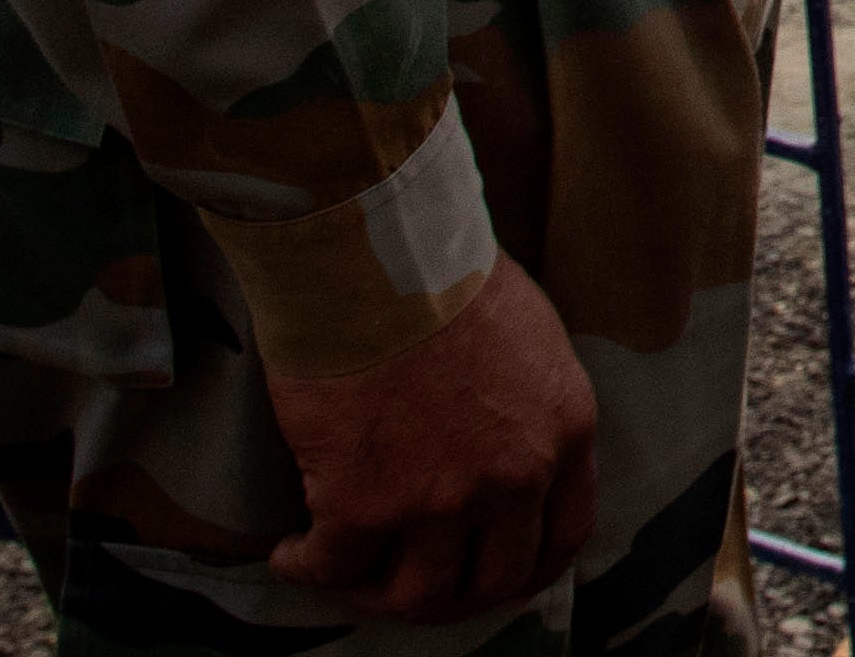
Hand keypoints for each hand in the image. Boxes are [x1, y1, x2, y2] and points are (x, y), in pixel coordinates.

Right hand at [268, 254, 597, 623]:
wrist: (377, 258)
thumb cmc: (445, 274)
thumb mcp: (530, 338)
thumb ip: (527, 404)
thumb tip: (501, 441)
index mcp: (563, 432)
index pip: (562, 536)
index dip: (525, 570)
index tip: (492, 576)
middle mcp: (514, 477)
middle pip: (492, 580)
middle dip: (449, 596)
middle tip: (408, 584)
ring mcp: (441, 500)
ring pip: (415, 593)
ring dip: (377, 595)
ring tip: (348, 576)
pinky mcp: (361, 505)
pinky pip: (331, 567)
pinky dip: (305, 569)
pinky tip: (290, 555)